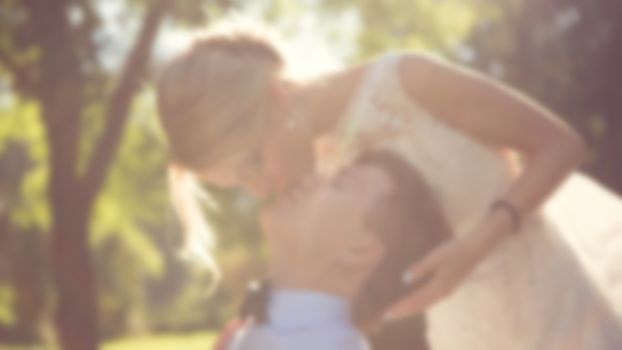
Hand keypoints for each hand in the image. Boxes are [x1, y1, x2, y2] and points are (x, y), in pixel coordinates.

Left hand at [384, 230, 498, 319]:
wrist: (474, 249)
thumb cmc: (454, 250)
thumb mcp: (435, 257)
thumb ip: (420, 269)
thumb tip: (404, 280)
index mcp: (438, 288)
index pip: (415, 301)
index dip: (400, 308)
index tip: (387, 313)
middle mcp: (442, 294)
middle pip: (419, 306)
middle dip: (403, 311)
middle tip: (387, 316)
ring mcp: (445, 291)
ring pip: (424, 304)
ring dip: (410, 308)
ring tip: (398, 312)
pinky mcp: (447, 287)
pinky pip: (429, 299)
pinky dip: (419, 303)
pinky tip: (414, 301)